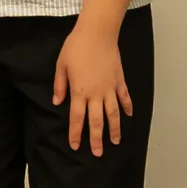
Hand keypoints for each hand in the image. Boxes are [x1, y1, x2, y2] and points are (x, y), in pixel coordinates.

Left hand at [51, 25, 130, 155]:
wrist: (97, 33)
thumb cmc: (76, 46)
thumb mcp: (61, 65)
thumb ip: (60, 85)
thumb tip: (57, 102)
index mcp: (80, 91)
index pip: (77, 118)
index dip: (76, 133)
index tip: (75, 146)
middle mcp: (96, 94)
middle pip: (97, 121)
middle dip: (97, 139)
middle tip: (98, 153)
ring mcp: (110, 88)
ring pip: (113, 114)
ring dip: (115, 129)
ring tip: (115, 142)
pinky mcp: (119, 80)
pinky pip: (124, 97)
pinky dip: (127, 107)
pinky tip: (129, 116)